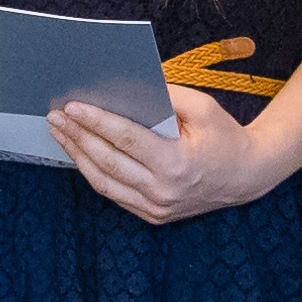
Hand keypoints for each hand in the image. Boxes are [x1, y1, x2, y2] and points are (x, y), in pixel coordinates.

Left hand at [48, 82, 286, 225]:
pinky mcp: (152, 216)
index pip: (125, 139)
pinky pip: (114, 194)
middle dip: (77, 137)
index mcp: (176, 163)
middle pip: (107, 161)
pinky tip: (81, 154)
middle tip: (55, 117)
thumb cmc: (225, 137)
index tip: (72, 107)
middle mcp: (162, 191)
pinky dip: (94, 173)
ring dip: (78, 157)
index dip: (96, 122)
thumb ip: (168, 95)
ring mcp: (155, 208)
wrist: (247, 177)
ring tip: (60, 134)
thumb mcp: (204, 108)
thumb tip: (128, 86)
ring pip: (104, 183)